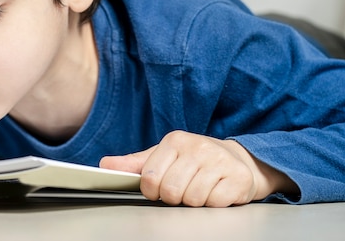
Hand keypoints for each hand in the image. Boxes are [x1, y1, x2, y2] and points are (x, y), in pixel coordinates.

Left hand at [100, 130, 296, 206]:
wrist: (238, 160)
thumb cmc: (194, 160)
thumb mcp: (164, 156)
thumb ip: (135, 163)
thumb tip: (105, 165)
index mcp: (175, 141)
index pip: (151, 176)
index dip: (151, 191)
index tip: (157, 190)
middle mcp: (198, 147)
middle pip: (171, 191)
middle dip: (174, 198)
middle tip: (182, 191)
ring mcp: (220, 161)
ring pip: (192, 199)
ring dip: (193, 202)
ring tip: (199, 189)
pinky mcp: (238, 178)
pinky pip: (215, 203)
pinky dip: (213, 204)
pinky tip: (216, 192)